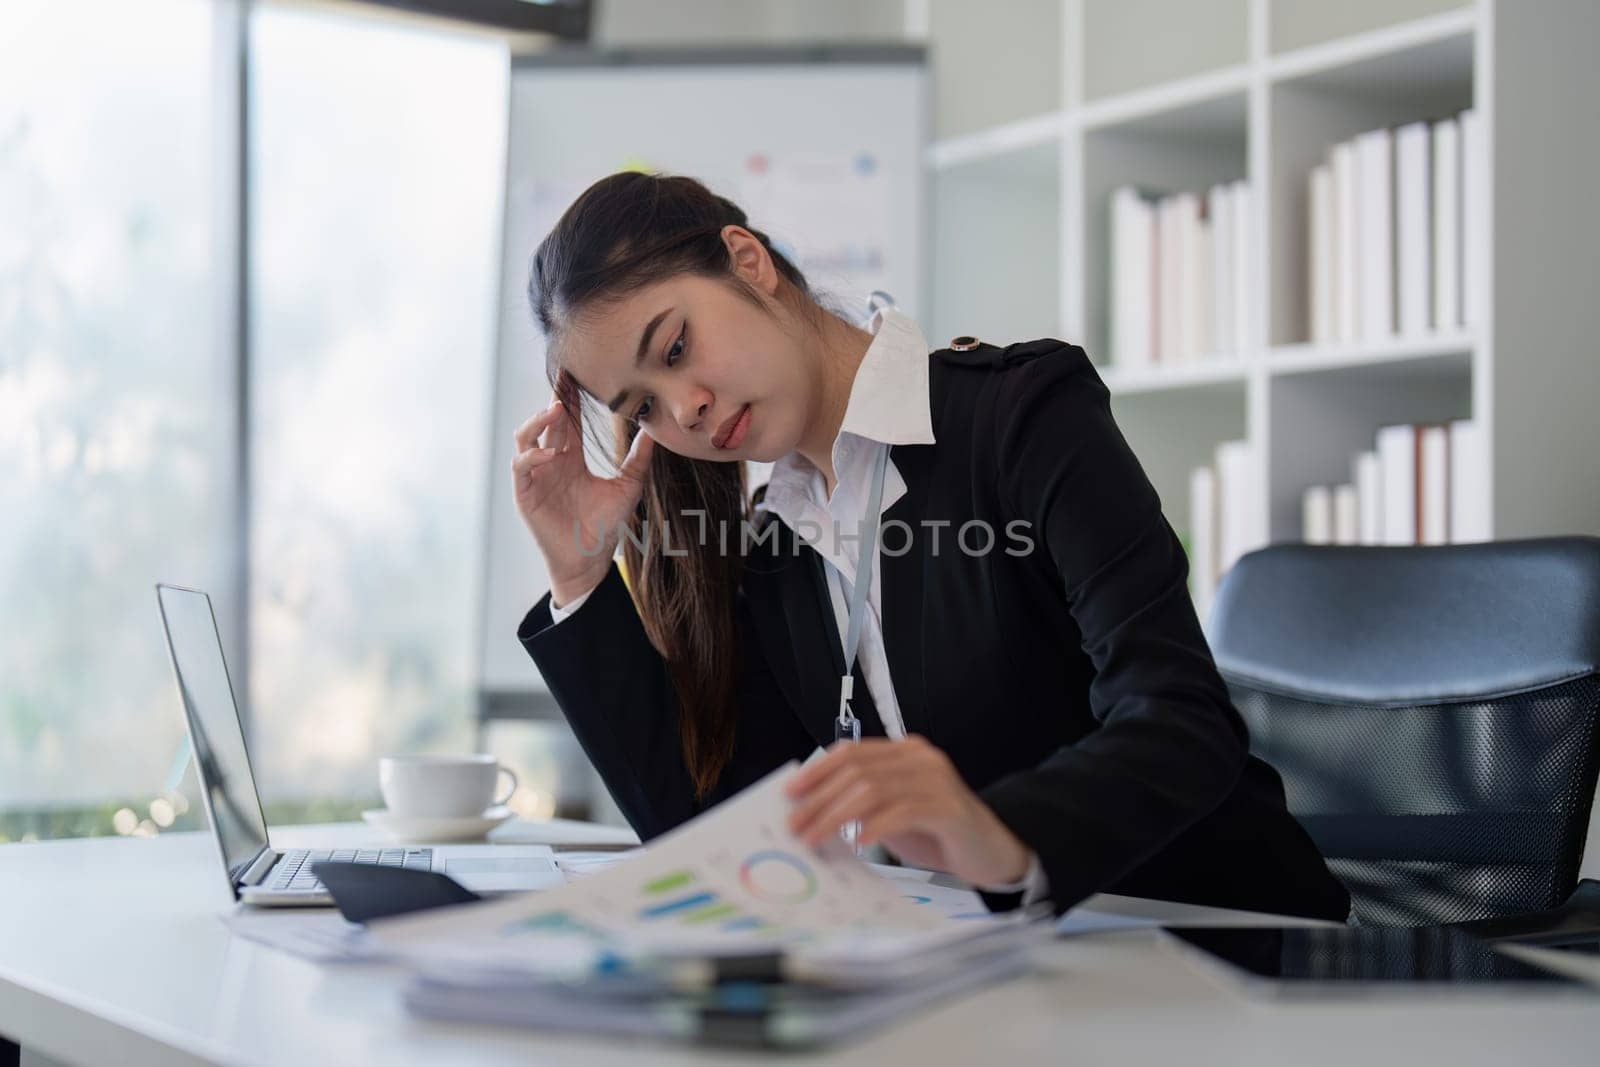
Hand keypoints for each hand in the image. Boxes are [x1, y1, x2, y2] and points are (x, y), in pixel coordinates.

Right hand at [511, 399, 654, 603]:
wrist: (590, 559)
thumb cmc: (605, 525)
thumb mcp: (628, 486)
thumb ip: (638, 459)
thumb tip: (654, 431)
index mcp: (571, 457)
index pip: (569, 420)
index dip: (571, 398)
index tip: (577, 375)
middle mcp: (551, 462)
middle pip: (547, 422)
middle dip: (554, 399)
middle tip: (565, 379)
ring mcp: (536, 476)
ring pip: (526, 438)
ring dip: (538, 422)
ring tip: (557, 410)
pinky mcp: (525, 494)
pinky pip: (521, 467)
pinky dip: (532, 457)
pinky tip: (550, 453)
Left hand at [783, 735, 1030, 886]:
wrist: (990, 852)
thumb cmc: (937, 833)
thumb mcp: (893, 812)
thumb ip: (862, 803)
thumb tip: (810, 810)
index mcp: (905, 751)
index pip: (852, 751)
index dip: (817, 770)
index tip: (789, 792)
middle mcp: (920, 758)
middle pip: (857, 770)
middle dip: (819, 799)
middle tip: (795, 825)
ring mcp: (936, 780)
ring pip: (872, 789)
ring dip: (835, 815)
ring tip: (814, 838)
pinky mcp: (949, 807)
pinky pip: (902, 812)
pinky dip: (874, 826)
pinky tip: (858, 842)